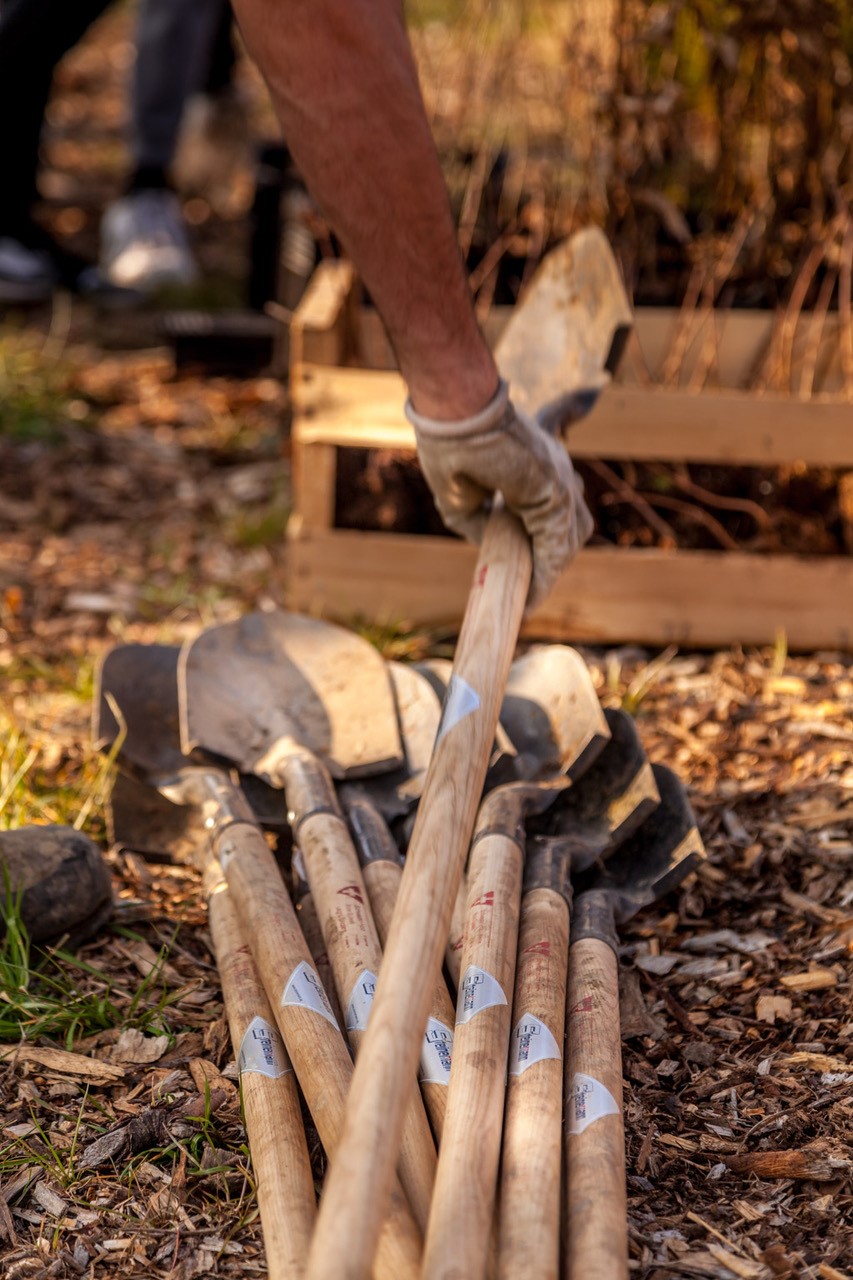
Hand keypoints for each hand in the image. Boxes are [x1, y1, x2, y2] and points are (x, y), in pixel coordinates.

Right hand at [407, 380, 592, 608]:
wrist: (454, 414)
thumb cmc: (451, 445)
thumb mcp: (462, 497)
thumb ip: (480, 524)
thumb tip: (491, 546)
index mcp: (538, 463)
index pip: (554, 512)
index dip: (543, 545)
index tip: (527, 575)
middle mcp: (556, 469)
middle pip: (569, 527)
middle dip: (550, 559)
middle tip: (527, 587)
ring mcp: (560, 480)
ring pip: (566, 540)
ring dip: (547, 572)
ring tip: (526, 598)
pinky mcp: (555, 493)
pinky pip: (555, 546)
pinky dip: (544, 575)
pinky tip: (529, 597)